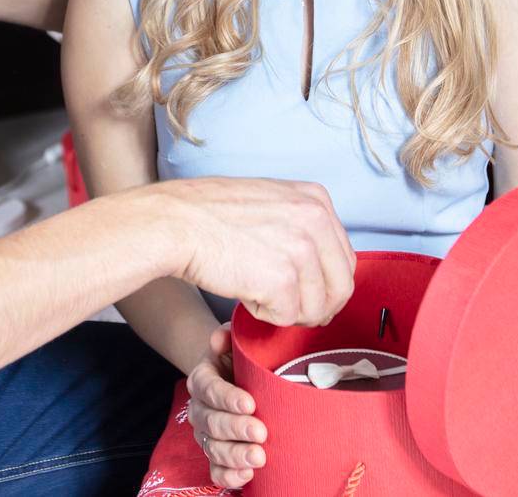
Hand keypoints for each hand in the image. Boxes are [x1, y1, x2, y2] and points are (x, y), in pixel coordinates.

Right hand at [162, 176, 354, 326]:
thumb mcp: (270, 201)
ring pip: (316, 308)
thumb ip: (301, 226)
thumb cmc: (210, 214)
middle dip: (316, 306)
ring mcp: (301, 250)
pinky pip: (287, 318)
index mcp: (317, 199)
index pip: (344, 258)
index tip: (305, 293)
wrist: (174, 222)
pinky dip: (264, 315)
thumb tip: (322, 268)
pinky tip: (243, 293)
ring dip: (286, 311)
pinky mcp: (282, 280)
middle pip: (340, 286)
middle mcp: (316, 220)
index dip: (325, 284)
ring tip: (255, 290)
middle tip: (287, 309)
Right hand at [187, 325, 267, 489]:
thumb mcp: (236, 342)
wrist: (235, 379)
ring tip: (259, 457)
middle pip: (211, 422)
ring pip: (213, 448)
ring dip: (235, 455)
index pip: (209, 389)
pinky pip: (216, 470)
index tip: (249, 403)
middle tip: (261, 432)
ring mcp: (206, 434)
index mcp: (203, 378)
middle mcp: (200, 408)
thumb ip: (229, 336)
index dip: (226, 398)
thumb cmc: (240, 360)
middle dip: (236, 428)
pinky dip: (229, 476)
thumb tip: (221, 338)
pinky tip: (247, 476)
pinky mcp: (216, 455)